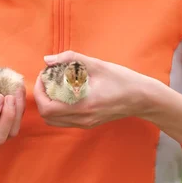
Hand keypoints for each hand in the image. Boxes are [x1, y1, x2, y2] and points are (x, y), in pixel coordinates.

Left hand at [34, 51, 152, 128]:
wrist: (143, 98)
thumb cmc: (122, 80)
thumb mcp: (97, 64)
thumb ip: (71, 59)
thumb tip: (48, 59)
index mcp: (83, 106)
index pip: (47, 108)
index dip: (39, 92)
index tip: (43, 76)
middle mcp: (82, 119)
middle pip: (47, 117)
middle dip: (41, 98)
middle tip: (46, 80)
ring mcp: (86, 123)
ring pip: (54, 121)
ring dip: (48, 104)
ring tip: (54, 86)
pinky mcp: (89, 123)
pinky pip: (65, 120)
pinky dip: (58, 108)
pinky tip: (65, 93)